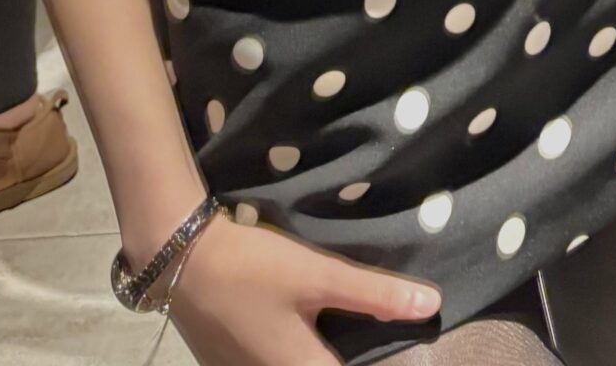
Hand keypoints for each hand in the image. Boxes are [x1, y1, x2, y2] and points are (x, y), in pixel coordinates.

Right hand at [163, 210, 441, 365]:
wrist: (182, 260)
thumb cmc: (255, 269)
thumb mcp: (318, 276)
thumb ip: (374, 295)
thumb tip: (432, 305)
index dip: (378, 360)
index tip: (404, 349)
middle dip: (347, 351)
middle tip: (371, 330)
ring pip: (299, 363)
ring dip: (319, 350)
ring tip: (338, 326)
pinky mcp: (228, 362)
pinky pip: (274, 361)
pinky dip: (296, 349)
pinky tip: (302, 325)